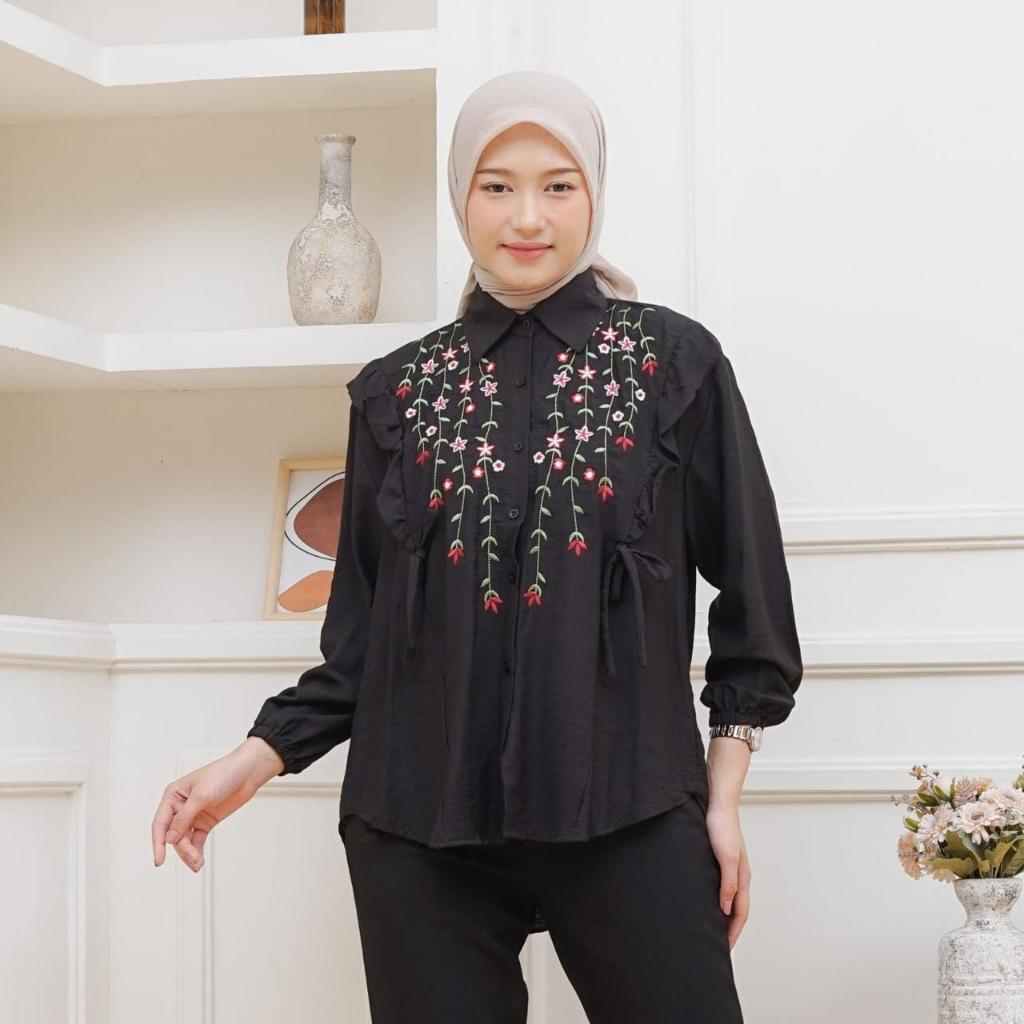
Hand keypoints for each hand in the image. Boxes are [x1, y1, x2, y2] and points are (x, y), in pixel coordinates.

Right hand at [151, 737, 283, 872]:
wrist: (248, 772)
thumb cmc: (224, 774)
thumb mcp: (202, 796)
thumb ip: (184, 818)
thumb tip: (169, 838)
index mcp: (173, 795)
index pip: (160, 823)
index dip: (158, 843)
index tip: (159, 860)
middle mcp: (180, 806)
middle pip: (173, 834)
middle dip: (182, 848)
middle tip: (193, 858)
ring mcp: (194, 814)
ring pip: (185, 840)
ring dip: (189, 853)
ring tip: (198, 864)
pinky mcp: (206, 821)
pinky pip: (196, 839)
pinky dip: (197, 850)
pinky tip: (199, 860)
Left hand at [705, 801, 750, 950]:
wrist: (718, 805)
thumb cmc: (722, 828)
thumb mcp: (726, 858)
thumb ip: (728, 883)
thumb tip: (725, 909)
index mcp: (742, 878)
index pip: (740, 913)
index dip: (733, 932)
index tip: (725, 949)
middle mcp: (738, 875)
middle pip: (737, 909)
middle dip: (731, 929)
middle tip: (720, 945)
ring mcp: (731, 868)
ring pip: (730, 899)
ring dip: (724, 916)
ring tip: (713, 928)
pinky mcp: (721, 860)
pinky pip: (722, 887)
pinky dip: (718, 900)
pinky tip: (707, 901)